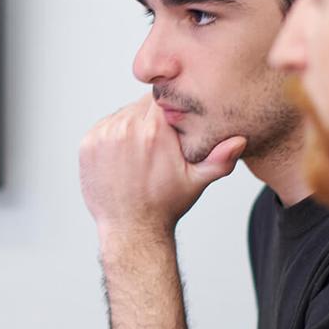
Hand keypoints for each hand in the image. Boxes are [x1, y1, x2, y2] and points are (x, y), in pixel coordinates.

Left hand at [79, 94, 245, 236]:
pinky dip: (113, 136)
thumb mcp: (197, 181)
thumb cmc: (165, 205)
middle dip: (150, 119)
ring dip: (131, 126)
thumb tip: (240, 140)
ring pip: (122, 115)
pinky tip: (123, 158)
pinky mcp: (88, 144)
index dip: (169, 109)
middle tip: (157, 143)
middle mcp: (126, 127)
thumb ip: (220, 158)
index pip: (162, 98)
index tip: (172, 122)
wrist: (130, 229)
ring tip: (140, 152)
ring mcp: (104, 135)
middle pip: (141, 105)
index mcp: (155, 130)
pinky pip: (104, 127)